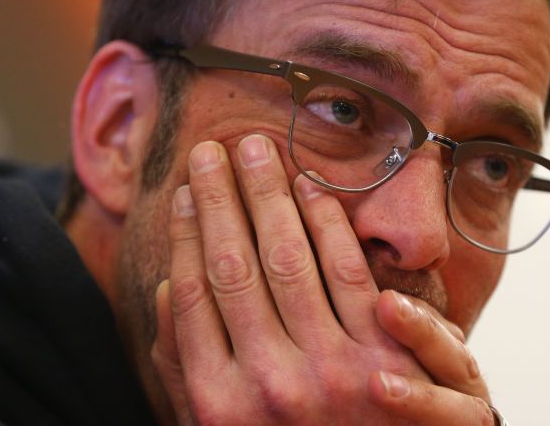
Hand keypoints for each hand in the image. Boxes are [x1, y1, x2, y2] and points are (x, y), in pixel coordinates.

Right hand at [151, 135, 497, 424]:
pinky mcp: (382, 356)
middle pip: (234, 266)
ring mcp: (328, 370)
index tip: (187, 191)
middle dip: (221, 198)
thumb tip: (167, 291)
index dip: (188, 234)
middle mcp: (266, 383)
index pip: (192, 296)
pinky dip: (327, 223)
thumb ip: (184, 373)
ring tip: (255, 148)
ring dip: (269, 195)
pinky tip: (310, 186)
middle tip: (211, 148)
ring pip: (288, 258)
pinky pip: (349, 273)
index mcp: (216, 403)